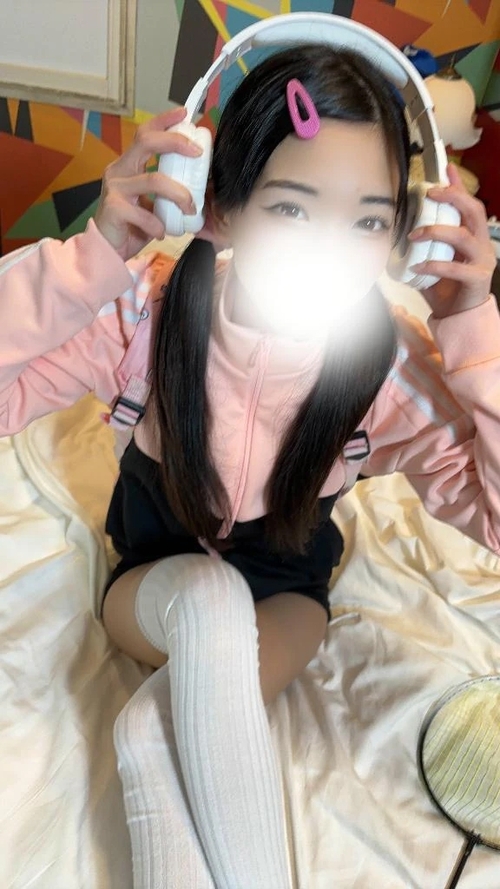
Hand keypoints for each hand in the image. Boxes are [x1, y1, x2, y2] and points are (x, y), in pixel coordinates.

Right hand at [94, 107, 202, 260]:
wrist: (106, 249)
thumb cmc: (132, 226)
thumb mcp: (152, 202)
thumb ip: (167, 189)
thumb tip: (199, 183)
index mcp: (129, 165)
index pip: (145, 133)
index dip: (164, 121)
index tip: (184, 114)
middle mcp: (119, 170)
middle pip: (147, 142)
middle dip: (175, 142)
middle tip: (197, 153)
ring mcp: (115, 188)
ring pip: (154, 180)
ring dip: (180, 195)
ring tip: (190, 209)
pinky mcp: (114, 208)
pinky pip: (145, 214)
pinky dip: (159, 225)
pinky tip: (162, 232)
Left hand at [408, 163, 495, 317]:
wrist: (460, 317)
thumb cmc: (448, 288)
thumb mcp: (436, 258)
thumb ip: (429, 243)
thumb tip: (406, 228)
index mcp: (473, 236)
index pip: (469, 204)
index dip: (459, 186)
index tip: (446, 168)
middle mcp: (482, 244)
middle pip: (473, 210)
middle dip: (452, 197)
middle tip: (430, 193)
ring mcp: (482, 261)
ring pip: (463, 236)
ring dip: (435, 231)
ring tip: (414, 235)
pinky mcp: (477, 279)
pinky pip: (456, 268)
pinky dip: (434, 265)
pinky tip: (418, 266)